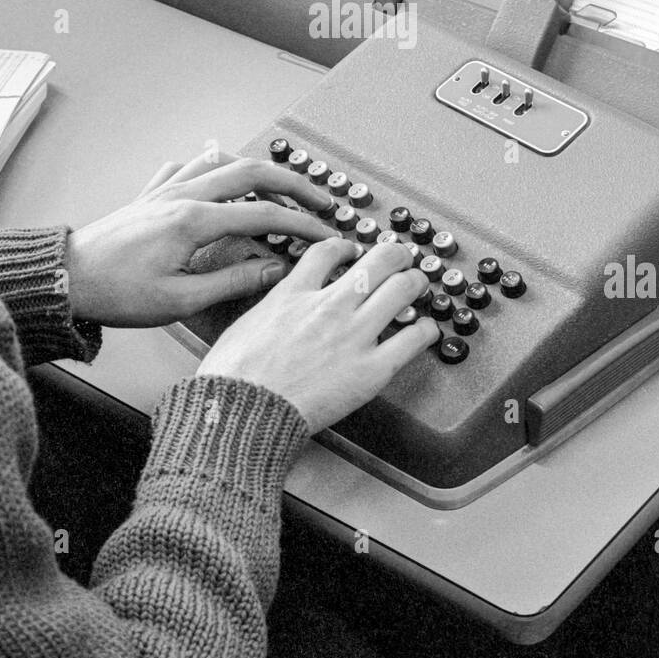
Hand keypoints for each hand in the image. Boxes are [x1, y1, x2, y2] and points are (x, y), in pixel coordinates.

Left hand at [65, 151, 337, 327]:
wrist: (66, 279)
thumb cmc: (115, 293)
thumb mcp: (181, 300)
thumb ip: (234, 281)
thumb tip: (275, 270)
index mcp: (194, 220)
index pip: (265, 213)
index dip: (303, 224)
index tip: (325, 234)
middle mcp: (183, 195)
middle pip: (252, 171)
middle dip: (294, 182)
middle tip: (319, 199)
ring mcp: (166, 189)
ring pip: (222, 160)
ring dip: (257, 170)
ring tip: (278, 187)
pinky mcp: (151, 195)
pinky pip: (187, 165)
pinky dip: (211, 166)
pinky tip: (217, 176)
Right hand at [197, 238, 438, 432]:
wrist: (241, 412)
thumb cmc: (232, 380)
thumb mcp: (243, 324)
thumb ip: (269, 308)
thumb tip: (276, 307)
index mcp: (294, 293)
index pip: (329, 250)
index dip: (347, 245)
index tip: (353, 249)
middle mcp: (329, 306)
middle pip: (379, 259)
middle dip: (395, 255)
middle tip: (400, 260)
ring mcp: (354, 335)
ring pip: (403, 288)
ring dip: (416, 283)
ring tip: (418, 286)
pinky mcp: (371, 369)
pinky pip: (414, 338)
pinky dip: (426, 330)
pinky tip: (425, 331)